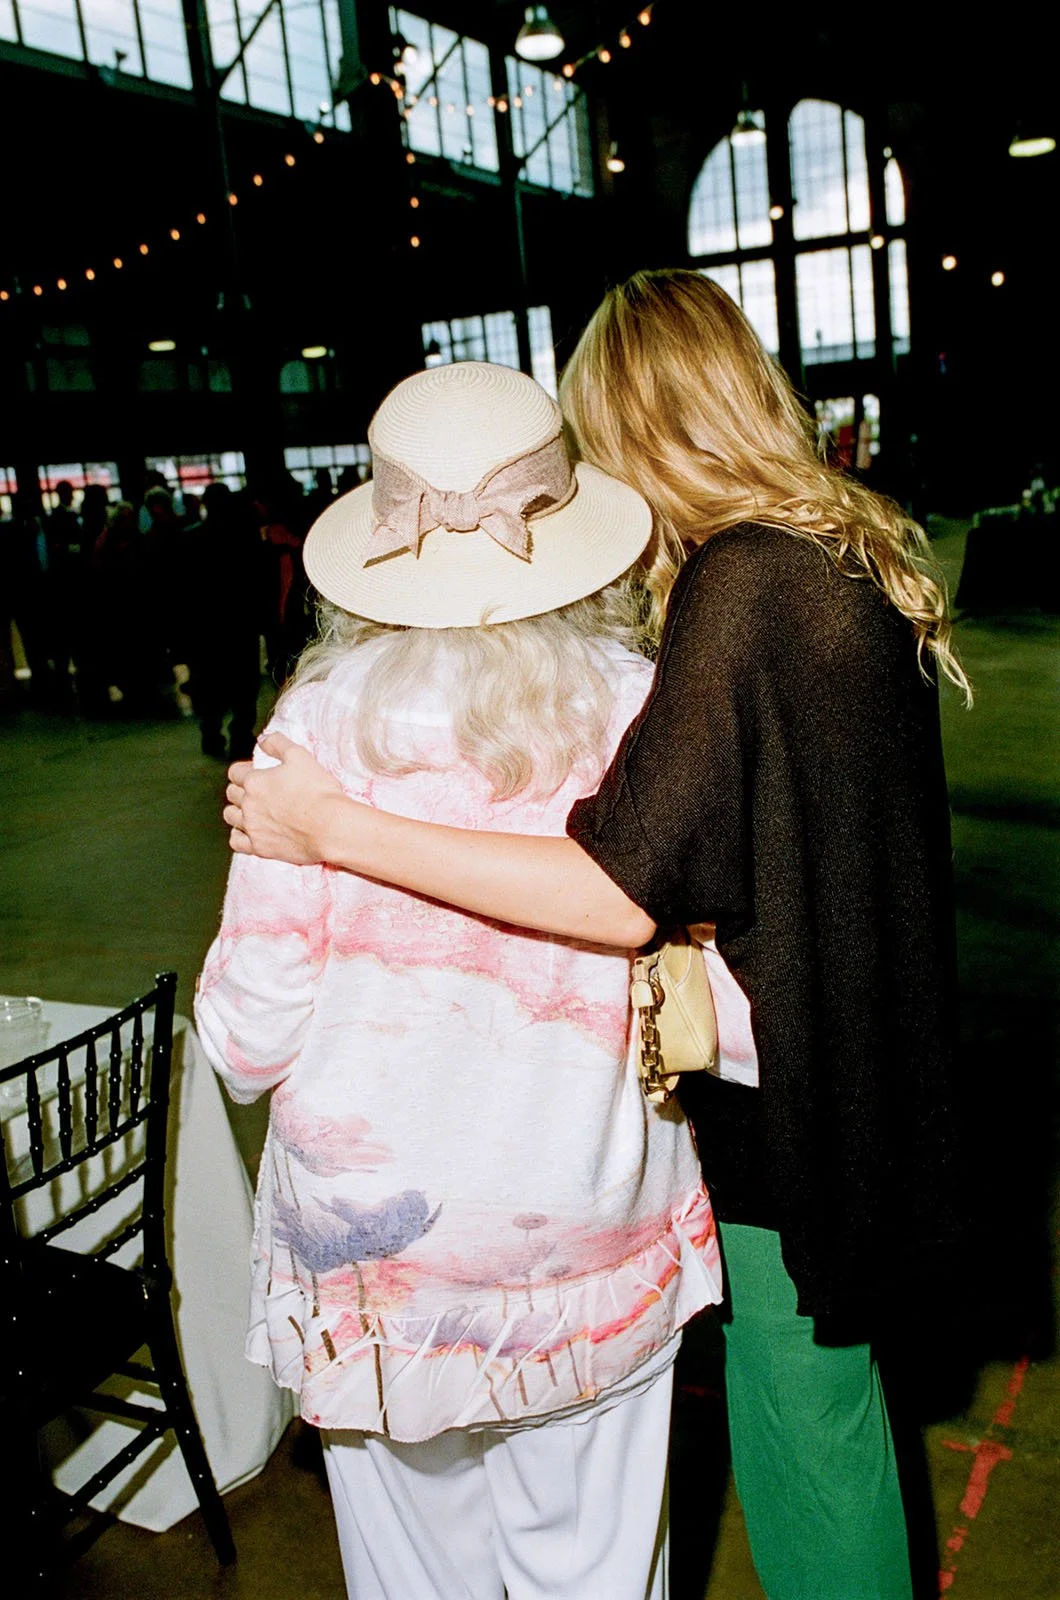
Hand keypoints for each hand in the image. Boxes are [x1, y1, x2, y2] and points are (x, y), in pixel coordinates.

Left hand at [224, 732, 344, 863]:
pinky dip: (239, 835)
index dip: (245, 769)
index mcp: (255, 781)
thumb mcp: (300, 756)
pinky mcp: (260, 848)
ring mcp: (252, 827)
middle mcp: (248, 804)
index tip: (256, 771)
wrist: (330, 827)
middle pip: (231, 794)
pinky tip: (249, 831)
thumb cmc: (318, 791)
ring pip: (230, 817)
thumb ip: (277, 744)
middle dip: (241, 789)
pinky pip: (236, 842)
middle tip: (258, 790)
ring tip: (252, 810)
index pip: (235, 772)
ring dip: (237, 811)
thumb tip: (263, 739)